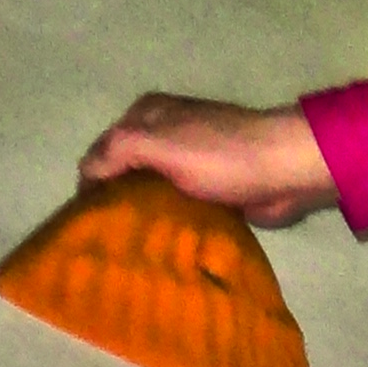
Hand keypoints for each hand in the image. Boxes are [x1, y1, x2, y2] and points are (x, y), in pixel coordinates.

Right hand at [76, 93, 334, 223]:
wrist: (283, 169)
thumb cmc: (218, 154)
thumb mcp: (158, 143)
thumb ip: (117, 152)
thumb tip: (84, 174)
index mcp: (147, 115)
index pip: (103, 149)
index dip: (92, 182)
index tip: (86, 221)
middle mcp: (164, 134)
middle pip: (126, 171)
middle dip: (115, 201)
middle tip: (107, 242)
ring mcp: (189, 162)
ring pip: (153, 192)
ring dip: (143, 217)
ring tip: (129, 251)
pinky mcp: (211, 189)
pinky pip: (180, 208)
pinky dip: (170, 224)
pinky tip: (161, 247)